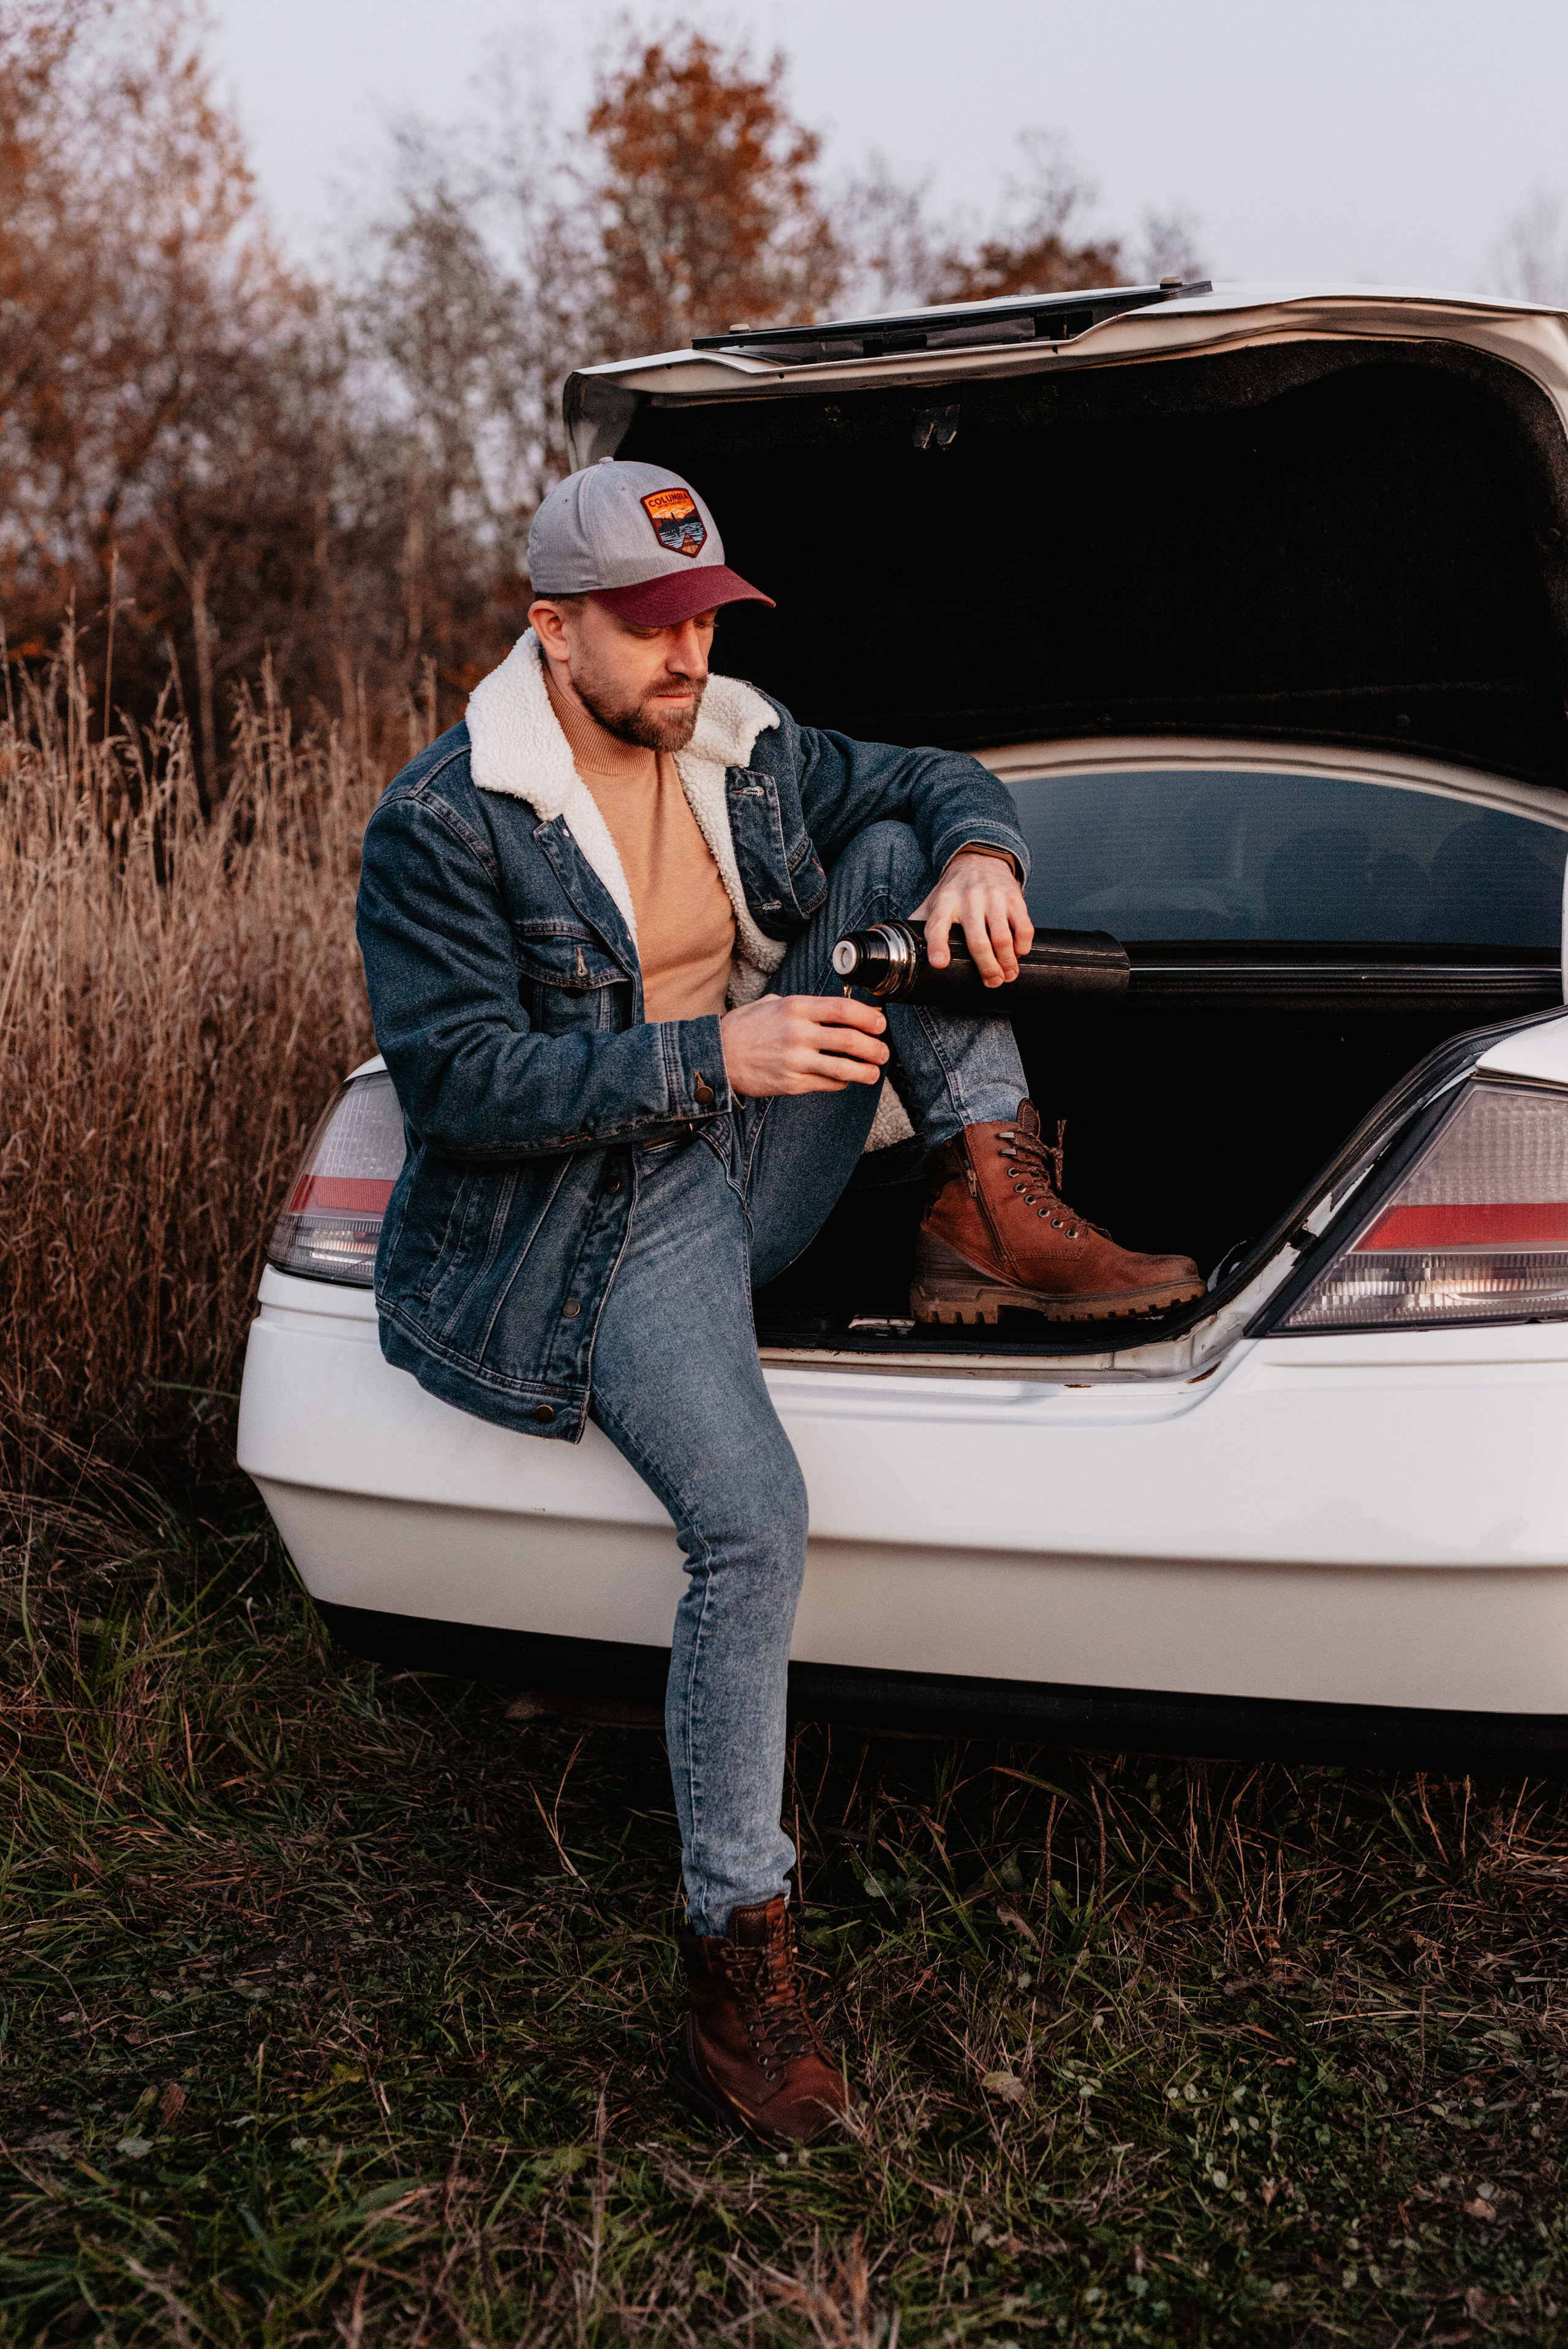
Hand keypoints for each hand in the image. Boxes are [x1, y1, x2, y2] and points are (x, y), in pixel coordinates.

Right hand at [720, 993, 888, 1097]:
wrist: (718, 1056)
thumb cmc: (746, 1028)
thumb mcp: (773, 1003)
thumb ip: (803, 1005)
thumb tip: (837, 1010)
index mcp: (795, 1007)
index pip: (843, 1009)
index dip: (868, 1017)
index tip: (880, 1023)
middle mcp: (797, 1033)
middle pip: (850, 1040)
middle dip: (874, 1047)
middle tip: (883, 1051)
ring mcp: (795, 1061)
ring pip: (843, 1068)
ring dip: (866, 1071)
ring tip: (874, 1072)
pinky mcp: (791, 1083)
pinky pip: (827, 1084)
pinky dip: (841, 1082)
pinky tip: (845, 1079)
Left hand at [911, 850, 1034, 986]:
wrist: (980, 859)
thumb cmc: (953, 890)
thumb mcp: (932, 902)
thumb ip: (918, 924)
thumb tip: (898, 950)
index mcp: (944, 902)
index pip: (937, 925)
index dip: (937, 945)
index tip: (939, 963)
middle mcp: (968, 899)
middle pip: (977, 941)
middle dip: (987, 967)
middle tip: (992, 982)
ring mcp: (993, 897)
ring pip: (1002, 937)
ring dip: (1007, 961)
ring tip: (1008, 975)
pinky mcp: (1014, 897)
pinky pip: (1023, 926)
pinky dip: (1023, 945)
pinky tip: (1019, 953)